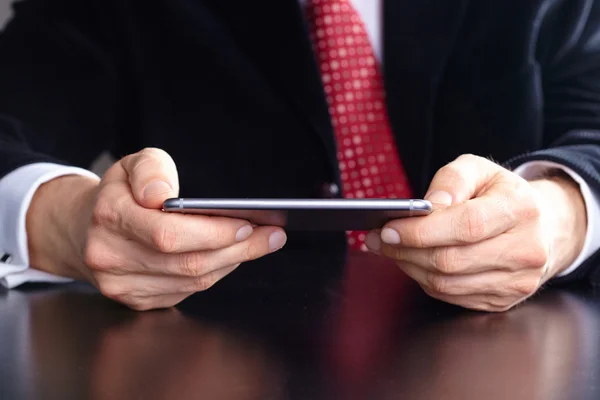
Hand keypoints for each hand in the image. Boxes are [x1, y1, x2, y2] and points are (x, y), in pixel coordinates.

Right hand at [26, 148, 286, 309]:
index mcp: (109, 217)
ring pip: (192, 281)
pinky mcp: (136, 300)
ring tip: (261, 243)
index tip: (250, 223)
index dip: (214, 232)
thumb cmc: (121, 192)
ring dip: (232, 262)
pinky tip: (233, 256)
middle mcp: (110, 257)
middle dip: (238, 249)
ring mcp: (121, 285)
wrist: (84, 228)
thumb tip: (162, 197)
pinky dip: (215, 273)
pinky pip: (187, 292)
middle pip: (187, 263)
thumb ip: (151, 171)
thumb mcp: (133, 164)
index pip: (168, 234)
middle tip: (272, 235)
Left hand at [364, 154, 586, 311]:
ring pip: (447, 284)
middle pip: (451, 260)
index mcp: (520, 209)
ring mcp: (517, 281)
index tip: (387, 228)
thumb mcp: (479, 170)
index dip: (421, 231)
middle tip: (378, 239)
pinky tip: (413, 262)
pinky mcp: (503, 300)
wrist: (542, 226)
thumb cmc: (500, 194)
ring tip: (390, 249)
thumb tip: (428, 207)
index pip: (465, 226)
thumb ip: (452, 180)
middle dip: (405, 251)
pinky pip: (451, 297)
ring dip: (409, 267)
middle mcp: (526, 250)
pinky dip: (424, 280)